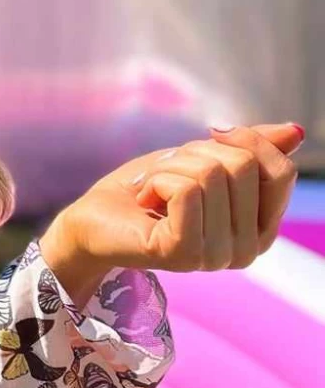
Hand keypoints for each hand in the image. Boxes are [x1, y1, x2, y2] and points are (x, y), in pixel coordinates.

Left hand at [39, 120, 303, 308]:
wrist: (92, 219)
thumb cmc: (147, 190)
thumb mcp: (202, 159)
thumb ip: (251, 150)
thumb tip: (295, 131)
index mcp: (259, 230)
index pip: (281, 171)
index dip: (245, 140)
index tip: (210, 137)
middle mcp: (246, 251)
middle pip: (243, 166)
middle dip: (196, 153)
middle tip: (167, 175)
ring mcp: (217, 256)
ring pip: (212, 173)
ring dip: (171, 166)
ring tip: (152, 190)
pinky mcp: (184, 253)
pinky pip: (187, 189)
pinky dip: (157, 180)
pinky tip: (144, 201)